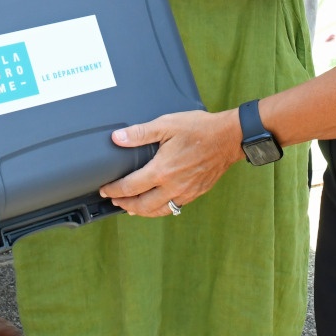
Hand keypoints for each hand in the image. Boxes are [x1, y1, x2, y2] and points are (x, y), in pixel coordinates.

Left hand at [98, 109, 242, 216]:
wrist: (229, 138)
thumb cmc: (199, 129)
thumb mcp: (167, 125)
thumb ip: (140, 134)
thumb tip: (117, 138)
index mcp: (162, 171)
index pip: (130, 187)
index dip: (114, 190)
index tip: (105, 189)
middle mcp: (173, 186)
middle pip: (142, 205)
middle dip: (125, 204)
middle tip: (114, 200)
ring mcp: (186, 192)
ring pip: (159, 211)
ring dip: (142, 211)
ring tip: (131, 208)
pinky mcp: (196, 193)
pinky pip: (174, 207)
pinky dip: (160, 209)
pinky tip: (156, 204)